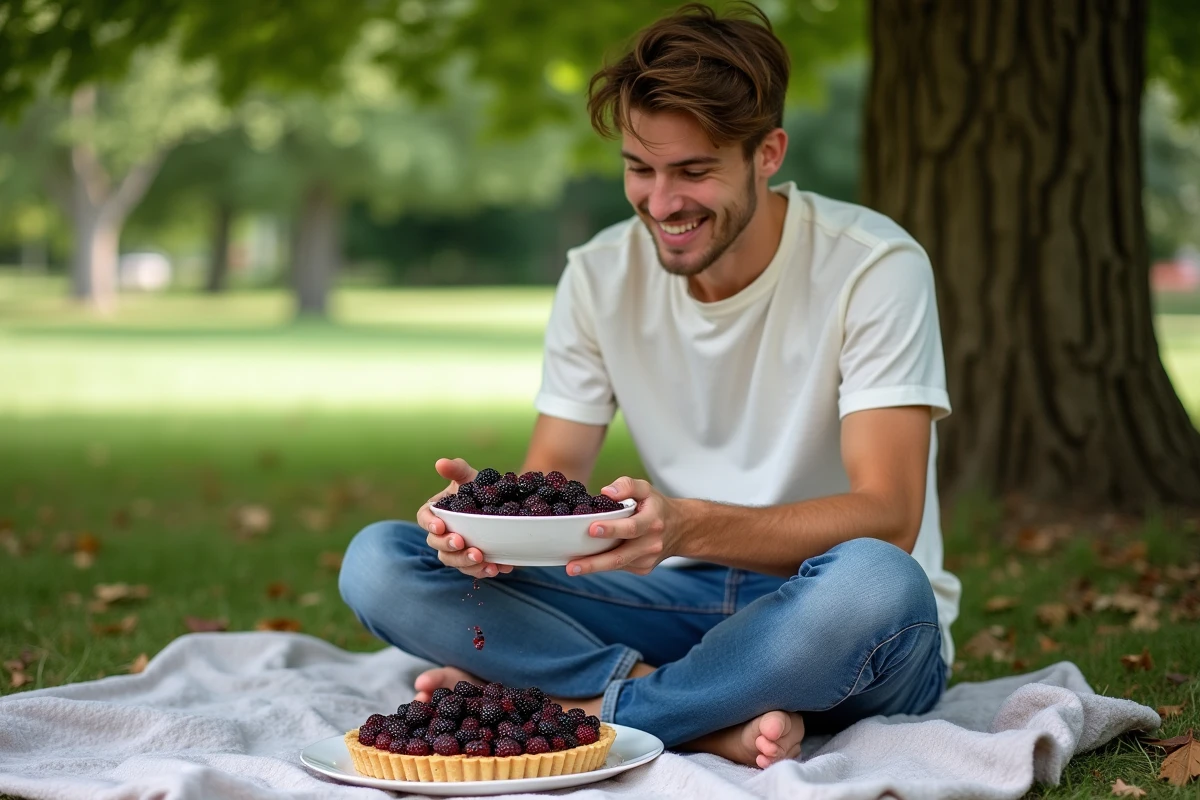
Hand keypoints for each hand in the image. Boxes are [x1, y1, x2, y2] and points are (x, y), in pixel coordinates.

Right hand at [417, 457, 513, 578]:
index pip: (424, 518)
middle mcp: (443, 534)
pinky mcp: (473, 561)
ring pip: (453, 561)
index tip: (441, 526)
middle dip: (449, 546)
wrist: (505, 503)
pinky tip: (499, 567)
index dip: (430, 524)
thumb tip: (440, 463)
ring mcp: (457, 550)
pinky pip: (474, 570)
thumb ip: (456, 469)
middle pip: (437, 545)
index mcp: (437, 512)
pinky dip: (485, 570)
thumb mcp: (469, 476)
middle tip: (463, 543)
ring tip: (482, 559)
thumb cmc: (479, 487)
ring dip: (466, 563)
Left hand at [565, 476, 678, 576]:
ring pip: (618, 565)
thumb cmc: (656, 506)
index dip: (612, 529)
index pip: (631, 527)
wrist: (682, 528)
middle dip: (595, 562)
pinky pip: (620, 567)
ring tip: (572, 567)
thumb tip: (605, 492)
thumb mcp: (646, 489)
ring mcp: (647, 558)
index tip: (592, 529)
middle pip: (621, 556)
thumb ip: (626, 486)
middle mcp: (652, 543)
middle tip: (572, 566)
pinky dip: (603, 565)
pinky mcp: (643, 568)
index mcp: (653, 521)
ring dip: (594, 567)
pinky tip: (588, 562)